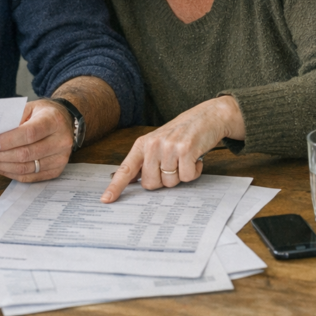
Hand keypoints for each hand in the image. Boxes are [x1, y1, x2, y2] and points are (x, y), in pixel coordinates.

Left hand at [0, 99, 74, 181]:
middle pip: (26, 154)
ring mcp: (61, 158)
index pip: (30, 133)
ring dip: (1, 167)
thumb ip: (13, 119)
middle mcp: (61, 141)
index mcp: (54, 121)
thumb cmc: (43, 114)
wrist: (65, 122)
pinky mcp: (57, 170)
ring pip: (26, 168)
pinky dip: (10, 173)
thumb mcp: (30, 107)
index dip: (9, 140)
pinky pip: (29, 177)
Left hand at [102, 96, 244, 202]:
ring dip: (181, 175)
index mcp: (143, 144)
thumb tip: (133, 181)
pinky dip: (194, 172)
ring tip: (185, 158)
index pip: (126, 169)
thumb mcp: (159, 142)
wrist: (208, 116)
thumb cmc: (183, 132)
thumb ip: (146, 160)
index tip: (106, 199)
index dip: (116, 186)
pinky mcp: (186, 149)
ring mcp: (169, 147)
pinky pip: (187, 177)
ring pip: (170, 182)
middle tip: (173, 166)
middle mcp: (153, 145)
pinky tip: (195, 158)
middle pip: (151, 184)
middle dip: (164, 181)